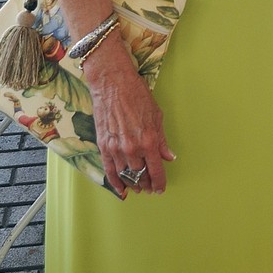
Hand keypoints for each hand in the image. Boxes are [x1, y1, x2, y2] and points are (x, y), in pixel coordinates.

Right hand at [82, 36, 175, 195]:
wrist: (113, 84)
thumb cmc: (137, 95)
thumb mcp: (156, 115)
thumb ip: (162, 140)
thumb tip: (168, 157)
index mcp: (149, 140)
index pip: (155, 170)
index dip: (159, 182)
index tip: (160, 188)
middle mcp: (132, 148)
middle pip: (140, 176)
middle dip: (147, 184)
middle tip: (150, 188)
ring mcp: (116, 148)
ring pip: (125, 175)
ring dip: (133, 184)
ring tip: (138, 187)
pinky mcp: (103, 146)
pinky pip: (109, 171)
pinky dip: (115, 182)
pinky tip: (121, 189)